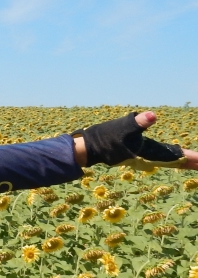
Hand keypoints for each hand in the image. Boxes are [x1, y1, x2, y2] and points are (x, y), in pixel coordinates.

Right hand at [72, 111, 197, 169]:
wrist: (91, 146)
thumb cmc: (106, 138)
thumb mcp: (123, 128)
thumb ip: (139, 122)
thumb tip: (153, 115)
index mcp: (152, 152)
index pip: (179, 157)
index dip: (194, 159)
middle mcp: (153, 157)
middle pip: (179, 161)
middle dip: (194, 162)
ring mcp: (148, 156)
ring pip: (173, 160)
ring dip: (186, 161)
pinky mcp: (142, 153)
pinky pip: (165, 158)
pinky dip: (176, 158)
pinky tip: (179, 157)